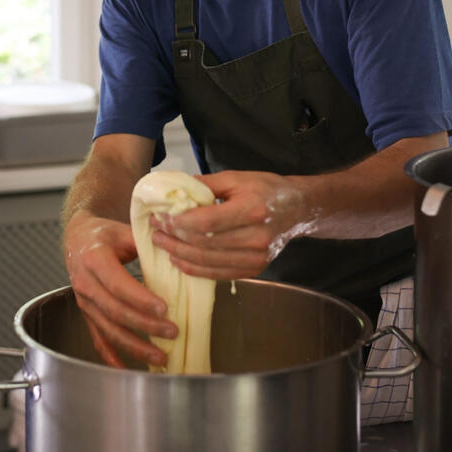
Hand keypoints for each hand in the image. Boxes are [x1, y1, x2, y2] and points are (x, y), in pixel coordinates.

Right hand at [64, 211, 176, 368]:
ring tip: (160, 356)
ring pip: (108, 329)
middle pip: (115, 311)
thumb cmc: (103, 234)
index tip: (165, 308)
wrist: (76, 238)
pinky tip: (126, 369)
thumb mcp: (123, 230)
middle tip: (172, 332)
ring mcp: (84, 302)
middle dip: (145, 325)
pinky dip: (111, 356)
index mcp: (94, 258)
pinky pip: (98, 339)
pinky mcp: (86, 314)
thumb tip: (176, 251)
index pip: (118, 284)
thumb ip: (146, 242)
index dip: (140, 299)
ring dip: (134, 346)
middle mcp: (85, 283)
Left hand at [149, 170, 309, 279]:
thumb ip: (205, 184)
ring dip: (180, 254)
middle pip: (205, 244)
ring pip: (208, 262)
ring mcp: (257, 257)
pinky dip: (195, 269)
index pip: (207, 222)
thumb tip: (174, 190)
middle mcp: (256, 236)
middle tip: (154, 231)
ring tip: (161, 245)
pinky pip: (219, 273)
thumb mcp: (236, 178)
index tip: (160, 218)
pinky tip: (179, 260)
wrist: (296, 208)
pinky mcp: (255, 269)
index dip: (179, 223)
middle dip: (174, 238)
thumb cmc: (265, 189)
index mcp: (252, 209)